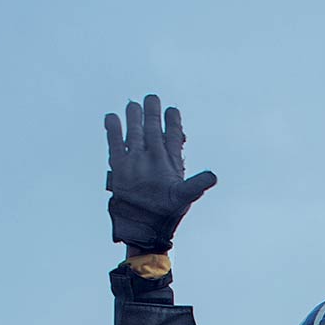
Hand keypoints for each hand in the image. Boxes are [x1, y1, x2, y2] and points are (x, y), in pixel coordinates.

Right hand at [103, 94, 216, 252]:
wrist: (145, 227)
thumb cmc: (166, 213)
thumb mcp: (184, 197)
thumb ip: (197, 185)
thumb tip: (213, 177)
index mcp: (169, 162)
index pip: (171, 137)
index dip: (172, 122)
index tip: (172, 109)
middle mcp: (152, 158)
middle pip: (152, 130)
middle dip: (152, 114)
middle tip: (152, 97)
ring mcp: (135, 161)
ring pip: (134, 134)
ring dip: (134, 120)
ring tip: (133, 104)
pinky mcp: (119, 167)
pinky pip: (115, 145)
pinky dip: (113, 131)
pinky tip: (111, 117)